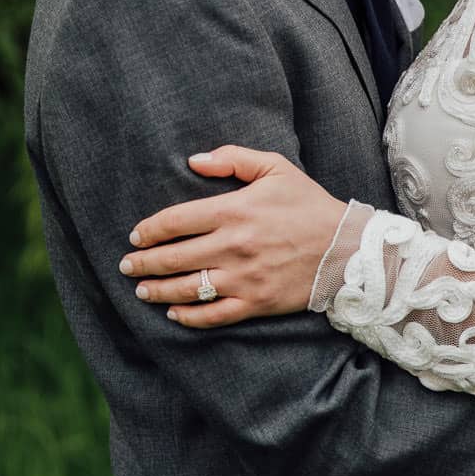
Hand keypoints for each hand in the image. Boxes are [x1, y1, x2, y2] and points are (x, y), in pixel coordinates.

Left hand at [119, 145, 345, 327]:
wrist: (348, 248)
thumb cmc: (308, 204)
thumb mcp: (275, 167)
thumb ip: (232, 158)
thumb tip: (193, 160)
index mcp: (233, 211)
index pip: (175, 221)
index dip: (149, 231)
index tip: (135, 237)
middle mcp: (233, 246)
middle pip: (174, 257)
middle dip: (144, 264)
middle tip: (126, 266)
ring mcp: (243, 277)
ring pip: (188, 288)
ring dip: (159, 291)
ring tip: (142, 290)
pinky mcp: (256, 302)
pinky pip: (215, 315)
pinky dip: (190, 317)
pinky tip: (174, 314)